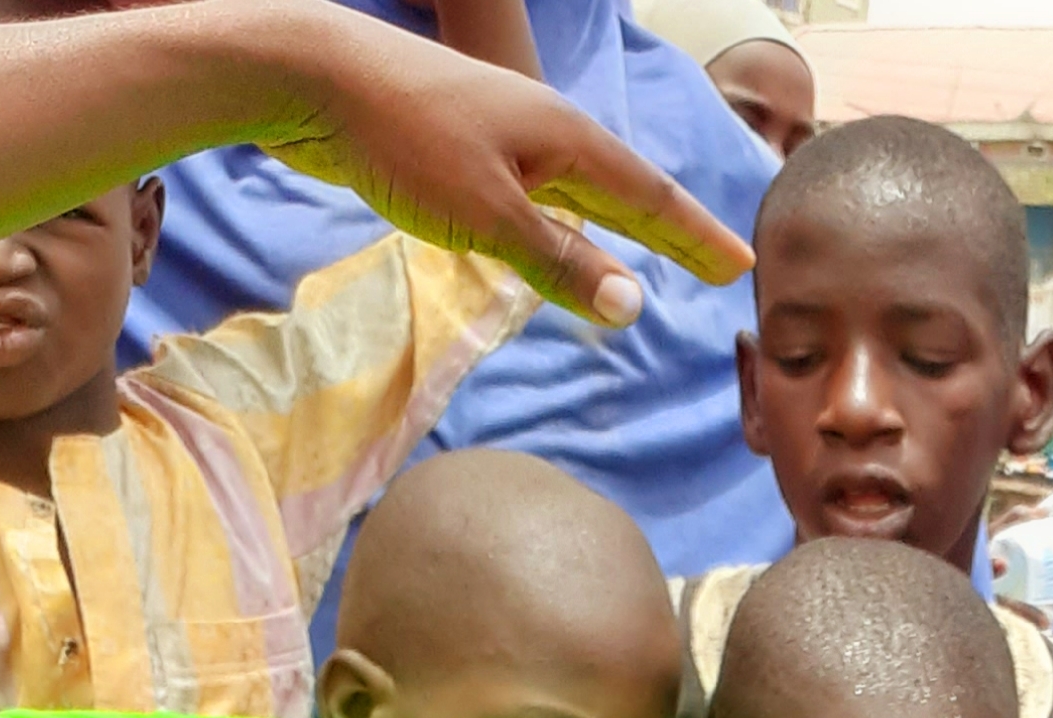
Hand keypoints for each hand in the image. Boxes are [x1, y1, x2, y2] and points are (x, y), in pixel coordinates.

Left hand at [254, 0, 751, 321]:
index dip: (696, 237)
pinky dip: (566, 221)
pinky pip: (537, 194)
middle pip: (625, 190)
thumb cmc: (403, 137)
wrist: (312, 75)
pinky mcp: (461, 151)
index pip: (650, 198)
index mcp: (564, 139)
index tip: (739, 266)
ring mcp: (502, 137)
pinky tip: (557, 234)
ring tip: (650, 249)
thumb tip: (632, 307)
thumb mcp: (488, 214)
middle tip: (717, 263)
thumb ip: (560, 261)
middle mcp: (543, 132)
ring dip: (619, 223)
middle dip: (672, 229)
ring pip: (579, 189)